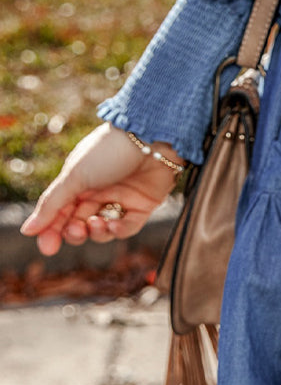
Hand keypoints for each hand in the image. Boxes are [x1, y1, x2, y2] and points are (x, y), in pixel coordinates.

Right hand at [19, 123, 184, 255]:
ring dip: (96, 232)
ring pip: (102, 229)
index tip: (48, 247)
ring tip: (96, 223)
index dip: (52, 231)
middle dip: (74, 232)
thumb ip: (52, 204)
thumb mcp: (74, 176)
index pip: (60, 212)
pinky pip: (127, 226)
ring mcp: (121, 198)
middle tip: (76, 229)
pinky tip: (113, 225)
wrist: (151, 137)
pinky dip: (118, 230)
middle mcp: (98, 191)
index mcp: (78, 182)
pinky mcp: (143, 204)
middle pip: (80, 223)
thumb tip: (27, 230)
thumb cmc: (108, 151)